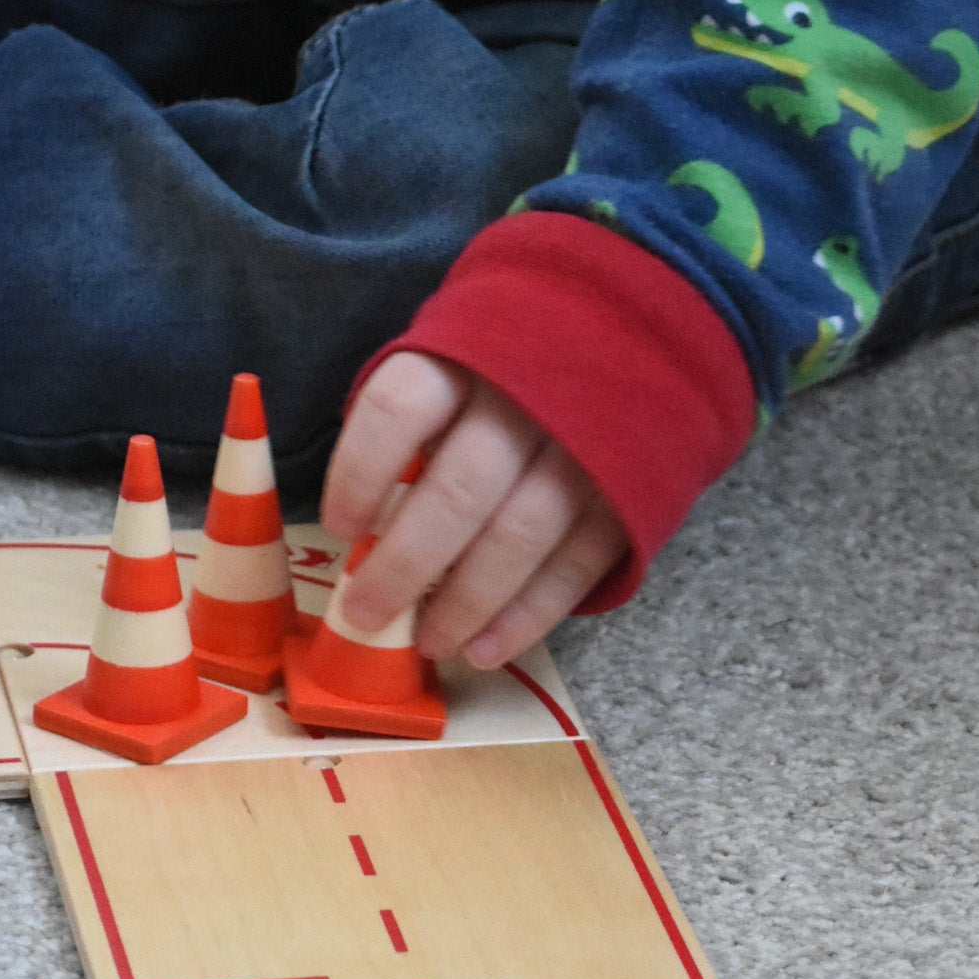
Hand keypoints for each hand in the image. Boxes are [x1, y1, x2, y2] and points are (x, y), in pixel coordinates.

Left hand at [320, 352, 627, 668]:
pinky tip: (486, 648)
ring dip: (465, 603)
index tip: (340, 528)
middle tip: (365, 614)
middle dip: (405, 564)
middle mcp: (526, 400)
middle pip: (457, 491)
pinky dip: (527, 616)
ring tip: (429, 642)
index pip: (399, 410)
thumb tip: (366, 522)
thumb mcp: (459, 352)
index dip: (361, 474)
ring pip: (517, 538)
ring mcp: (584, 450)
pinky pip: (575, 567)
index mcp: (468, 354)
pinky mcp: (630, 495)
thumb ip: (417, 421)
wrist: (637, 330)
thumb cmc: (515, 357)